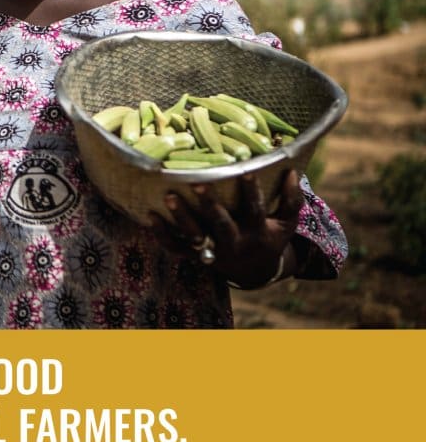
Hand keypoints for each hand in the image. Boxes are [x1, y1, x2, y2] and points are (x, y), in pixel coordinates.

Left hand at [148, 170, 303, 287]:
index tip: (246, 171)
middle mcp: (233, 242)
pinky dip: (161, 235)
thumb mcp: (286, 223)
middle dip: (210, 205)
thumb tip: (293, 171)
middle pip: (221, 224)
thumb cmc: (269, 235)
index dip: (252, 192)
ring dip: (181, 217)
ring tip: (168, 196)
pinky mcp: (194, 256)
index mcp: (256, 231)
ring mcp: (212, 250)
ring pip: (195, 236)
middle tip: (197, 182)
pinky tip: (149, 215)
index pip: (255, 210)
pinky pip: (175, 248)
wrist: (253, 271)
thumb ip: (292, 199)